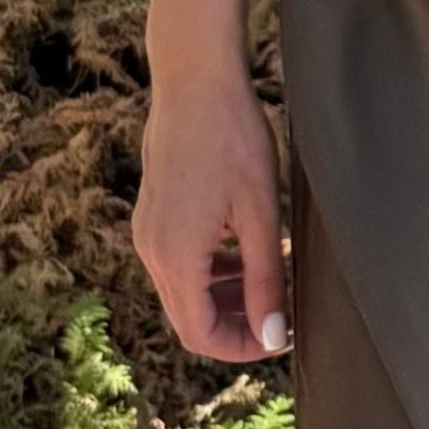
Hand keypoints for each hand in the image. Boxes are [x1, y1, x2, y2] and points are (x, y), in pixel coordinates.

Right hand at [137, 63, 293, 361]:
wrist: (194, 81)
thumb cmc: (233, 139)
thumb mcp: (261, 214)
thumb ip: (265, 280)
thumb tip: (272, 334)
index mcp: (176, 257)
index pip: (200, 335)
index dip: (242, 348)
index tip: (280, 336)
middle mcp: (151, 250)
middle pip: (188, 319)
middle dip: (235, 326)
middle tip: (281, 313)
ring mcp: (147, 231)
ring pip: (183, 292)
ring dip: (225, 299)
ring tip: (271, 281)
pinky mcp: (152, 214)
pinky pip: (177, 263)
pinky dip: (211, 272)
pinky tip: (247, 252)